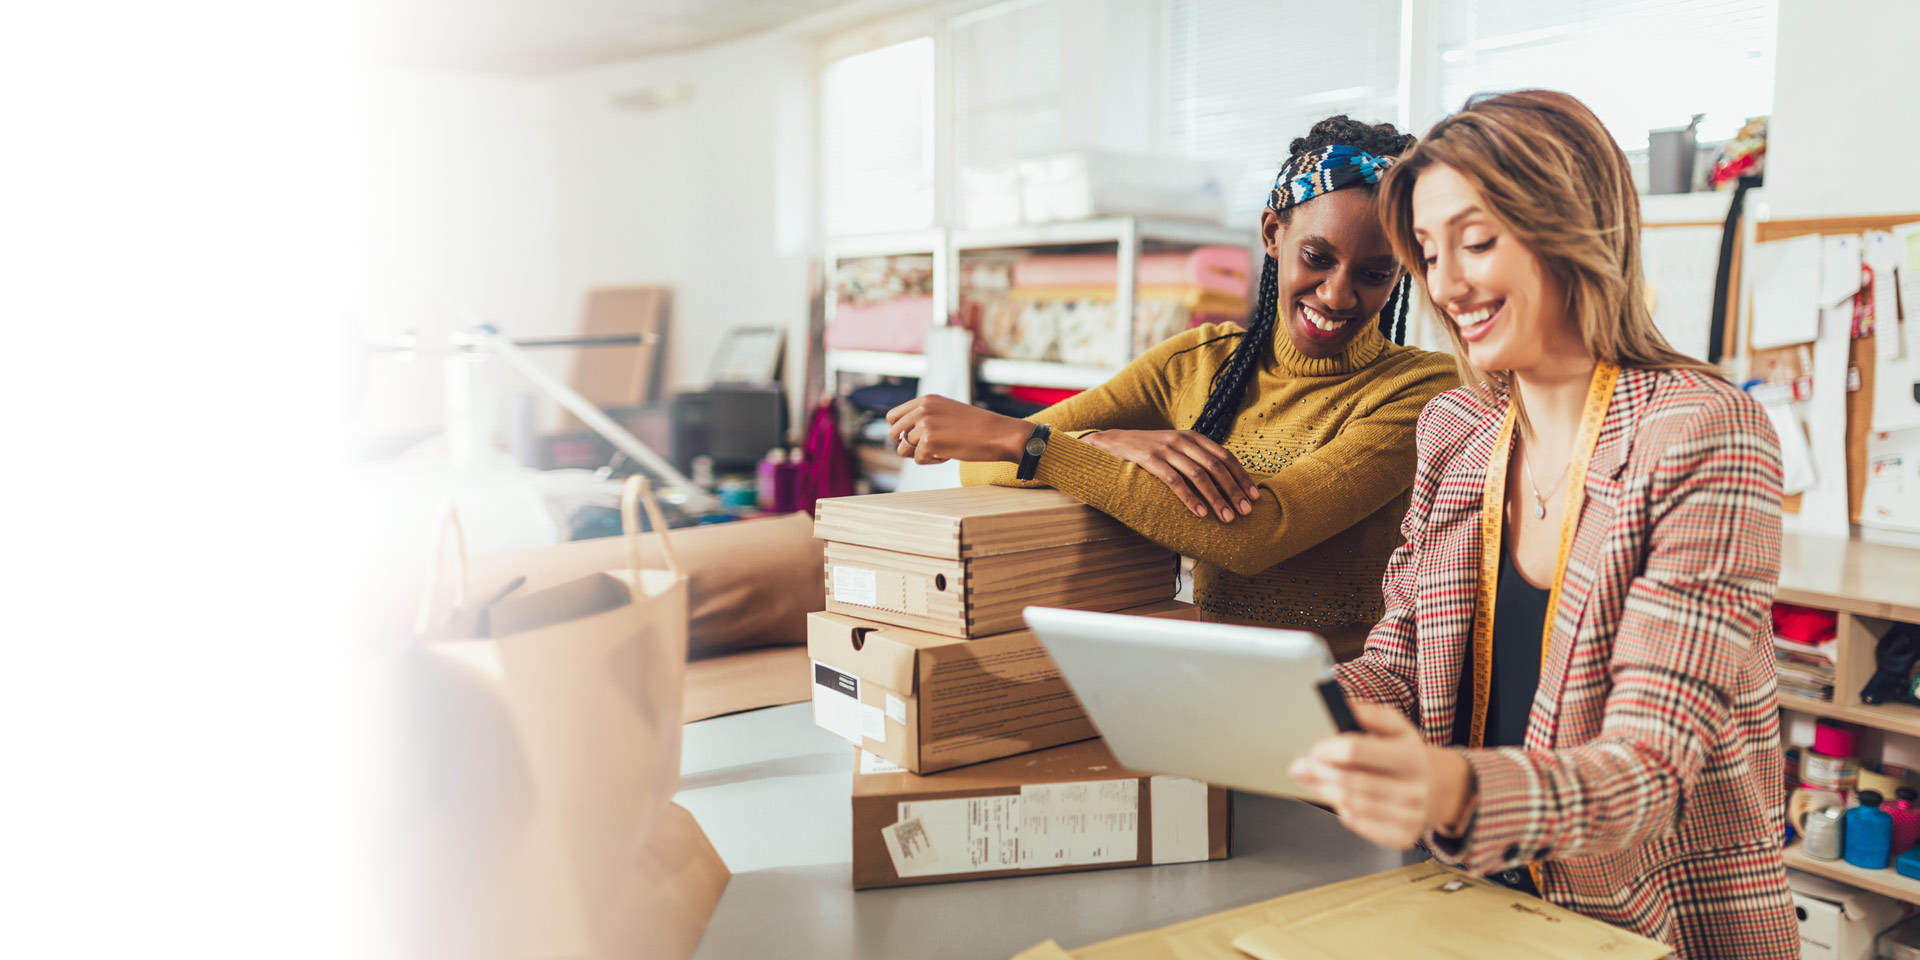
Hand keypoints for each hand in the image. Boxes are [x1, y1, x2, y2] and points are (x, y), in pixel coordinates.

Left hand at [884, 395, 1033, 464]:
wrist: (1000, 434)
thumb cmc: (977, 427)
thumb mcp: (948, 412)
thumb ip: (926, 417)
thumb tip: (901, 438)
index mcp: (926, 400)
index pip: (893, 417)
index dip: (901, 432)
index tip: (916, 439)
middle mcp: (922, 409)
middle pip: (893, 434)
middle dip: (907, 445)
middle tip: (928, 448)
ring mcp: (924, 425)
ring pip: (903, 449)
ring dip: (921, 455)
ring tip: (942, 450)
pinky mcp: (929, 442)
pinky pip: (919, 460)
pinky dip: (933, 462)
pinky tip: (949, 455)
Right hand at [1084, 429, 1259, 521]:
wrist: (1112, 442)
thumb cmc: (1149, 451)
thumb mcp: (1175, 449)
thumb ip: (1196, 459)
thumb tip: (1225, 483)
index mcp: (1193, 437)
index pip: (1225, 457)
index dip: (1242, 477)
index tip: (1254, 497)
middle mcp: (1182, 441)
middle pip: (1216, 467)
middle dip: (1233, 490)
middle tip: (1245, 512)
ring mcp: (1166, 450)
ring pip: (1199, 475)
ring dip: (1216, 498)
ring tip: (1227, 517)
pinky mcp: (1150, 460)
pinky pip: (1175, 482)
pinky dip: (1190, 498)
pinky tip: (1200, 513)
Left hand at [1288, 701, 1472, 849]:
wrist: (1440, 790)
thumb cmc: (1409, 755)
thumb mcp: (1397, 727)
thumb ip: (1369, 713)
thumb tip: (1343, 705)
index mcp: (1411, 757)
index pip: (1354, 750)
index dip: (1326, 748)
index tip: (1313, 748)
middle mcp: (1413, 789)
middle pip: (1348, 780)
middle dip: (1316, 772)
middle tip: (1299, 766)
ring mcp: (1408, 816)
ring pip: (1349, 804)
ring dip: (1322, 790)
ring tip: (1311, 780)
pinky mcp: (1401, 837)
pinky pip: (1357, 823)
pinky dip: (1341, 809)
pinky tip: (1338, 798)